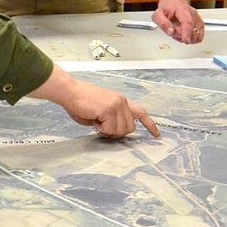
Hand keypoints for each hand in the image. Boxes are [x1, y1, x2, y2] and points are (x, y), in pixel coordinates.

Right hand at [38, 68, 158, 138]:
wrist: (69, 92)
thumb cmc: (80, 102)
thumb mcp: (100, 111)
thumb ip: (112, 119)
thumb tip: (115, 131)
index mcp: (120, 101)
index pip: (140, 112)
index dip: (149, 124)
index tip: (156, 135)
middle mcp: (121, 101)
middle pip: (130, 128)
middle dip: (117, 132)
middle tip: (102, 126)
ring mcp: (116, 105)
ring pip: (120, 130)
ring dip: (106, 131)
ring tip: (96, 119)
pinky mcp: (109, 109)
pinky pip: (109, 129)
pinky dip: (100, 129)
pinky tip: (93, 119)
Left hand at [152, 0, 205, 44]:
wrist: (174, 4)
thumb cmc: (167, 10)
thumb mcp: (158, 15)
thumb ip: (163, 23)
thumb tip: (171, 32)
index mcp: (182, 10)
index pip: (187, 22)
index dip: (187, 32)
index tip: (186, 40)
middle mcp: (192, 14)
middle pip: (191, 31)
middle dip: (181, 36)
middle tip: (172, 31)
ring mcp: (197, 20)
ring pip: (195, 36)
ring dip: (185, 38)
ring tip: (177, 31)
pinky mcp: (200, 25)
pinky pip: (198, 38)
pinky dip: (190, 39)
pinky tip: (183, 34)